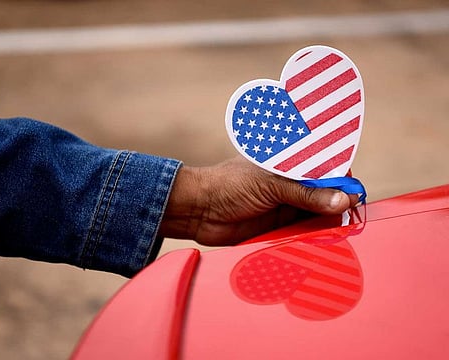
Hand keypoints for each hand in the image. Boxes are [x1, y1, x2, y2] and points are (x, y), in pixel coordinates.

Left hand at [159, 156, 357, 245]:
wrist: (199, 210)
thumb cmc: (229, 185)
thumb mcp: (270, 184)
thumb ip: (305, 192)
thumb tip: (342, 199)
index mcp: (288, 163)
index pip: (323, 165)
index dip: (341, 176)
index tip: (355, 190)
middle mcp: (290, 183)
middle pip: (325, 192)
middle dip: (338, 201)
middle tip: (352, 211)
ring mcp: (285, 205)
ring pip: (317, 213)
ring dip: (328, 220)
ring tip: (341, 226)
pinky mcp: (279, 227)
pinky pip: (304, 231)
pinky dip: (316, 234)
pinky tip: (325, 237)